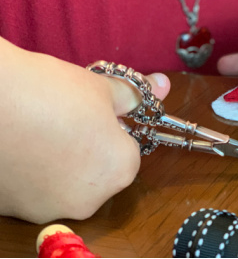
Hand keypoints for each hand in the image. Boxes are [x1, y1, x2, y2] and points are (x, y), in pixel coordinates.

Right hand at [0, 38, 170, 222]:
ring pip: (63, 182)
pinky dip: (29, 171)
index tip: (94, 111)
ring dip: (58, 161)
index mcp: (119, 171)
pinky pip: (32, 190)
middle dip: (88, 147)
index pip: (128, 150)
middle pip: (98, 170)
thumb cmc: (50, 92)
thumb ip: (134, 95)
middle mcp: (88, 201)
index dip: (113, 127)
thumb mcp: (100, 87)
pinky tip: (18, 143)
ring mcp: (46, 210)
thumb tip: (163, 85)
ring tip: (37, 127)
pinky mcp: (11, 211)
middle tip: (66, 117)